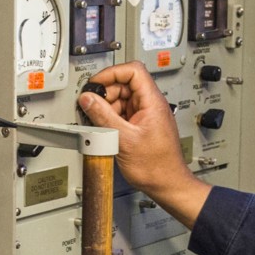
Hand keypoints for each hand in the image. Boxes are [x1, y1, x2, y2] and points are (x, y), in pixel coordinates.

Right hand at [78, 63, 211, 226]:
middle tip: (93, 106)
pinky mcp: (141, 125)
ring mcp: (146, 115)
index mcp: (152, 102)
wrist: (167, 184)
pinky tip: (107, 130)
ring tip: (100, 122)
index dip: (112, 73)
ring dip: (107, 107)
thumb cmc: (156, 167)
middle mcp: (151, 105)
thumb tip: (88, 99)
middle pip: (125, 84)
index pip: (133, 71)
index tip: (96, 84)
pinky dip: (112, 118)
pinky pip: (123, 113)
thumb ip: (103, 116)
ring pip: (122, 99)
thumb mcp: (123, 138)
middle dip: (106, 93)